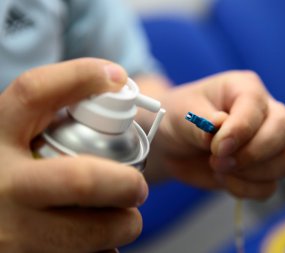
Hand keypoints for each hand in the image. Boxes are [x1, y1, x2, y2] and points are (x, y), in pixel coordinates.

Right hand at [0, 58, 147, 251]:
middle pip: (81, 180)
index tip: (117, 76)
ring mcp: (9, 232)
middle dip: (125, 184)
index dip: (79, 76)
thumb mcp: (14, 138)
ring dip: (123, 225)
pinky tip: (98, 241)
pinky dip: (103, 250)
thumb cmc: (8, 172)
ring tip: (125, 218)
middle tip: (139, 187)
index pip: (33, 93)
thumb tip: (114, 82)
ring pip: (88, 234)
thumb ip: (50, 115)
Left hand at [149, 70, 284, 199]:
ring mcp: (268, 142)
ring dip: (251, 173)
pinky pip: (270, 186)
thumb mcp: (182, 114)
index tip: (216, 148)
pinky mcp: (262, 169)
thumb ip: (201, 122)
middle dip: (253, 153)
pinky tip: (224, 180)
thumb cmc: (179, 119)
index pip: (257, 106)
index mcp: (245, 88)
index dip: (240, 130)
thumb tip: (220, 126)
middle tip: (217, 161)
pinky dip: (246, 189)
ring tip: (218, 168)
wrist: (172, 144)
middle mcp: (264, 112)